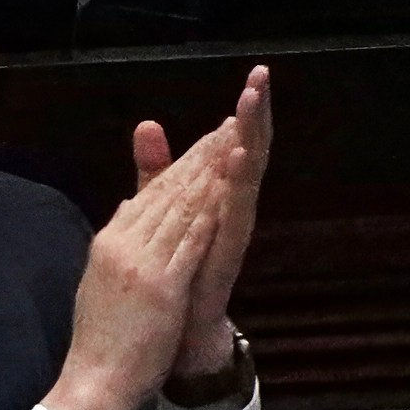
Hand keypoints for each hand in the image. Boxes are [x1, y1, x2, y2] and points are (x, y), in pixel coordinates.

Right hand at [35, 131, 226, 409]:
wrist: (94, 378)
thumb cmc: (103, 336)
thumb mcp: (104, 276)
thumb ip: (119, 236)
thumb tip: (130, 203)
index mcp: (110, 241)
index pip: (151, 192)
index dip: (181, 162)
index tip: (208, 136)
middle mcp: (122, 244)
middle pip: (167, 191)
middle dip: (201, 154)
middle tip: (230, 123)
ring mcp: (141, 264)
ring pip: (181, 208)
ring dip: (210, 172)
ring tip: (234, 143)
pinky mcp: (161, 286)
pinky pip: (190, 242)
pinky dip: (210, 213)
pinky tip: (228, 191)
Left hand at [133, 66, 269, 391]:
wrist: (181, 334)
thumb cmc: (177, 274)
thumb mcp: (162, 209)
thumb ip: (156, 169)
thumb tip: (147, 123)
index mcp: (219, 197)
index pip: (235, 144)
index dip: (245, 112)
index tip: (255, 75)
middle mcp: (232, 210)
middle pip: (250, 152)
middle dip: (256, 114)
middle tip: (263, 75)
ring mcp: (231, 231)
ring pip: (247, 176)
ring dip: (251, 137)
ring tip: (253, 103)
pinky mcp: (225, 251)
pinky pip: (235, 212)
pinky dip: (238, 182)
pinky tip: (241, 156)